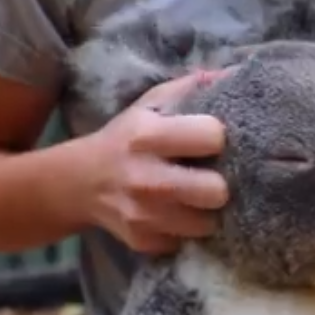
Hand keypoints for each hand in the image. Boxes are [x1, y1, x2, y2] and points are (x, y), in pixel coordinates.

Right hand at [81, 71, 229, 253]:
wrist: (77, 183)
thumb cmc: (125, 138)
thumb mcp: (150, 105)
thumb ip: (192, 88)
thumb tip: (238, 73)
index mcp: (148, 137)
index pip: (213, 137)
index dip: (219, 139)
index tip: (212, 142)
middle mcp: (145, 178)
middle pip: (216, 191)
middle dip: (219, 185)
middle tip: (213, 178)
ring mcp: (143, 216)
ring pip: (207, 223)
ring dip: (206, 212)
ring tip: (196, 198)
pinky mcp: (143, 242)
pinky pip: (187, 241)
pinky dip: (186, 230)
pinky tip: (176, 214)